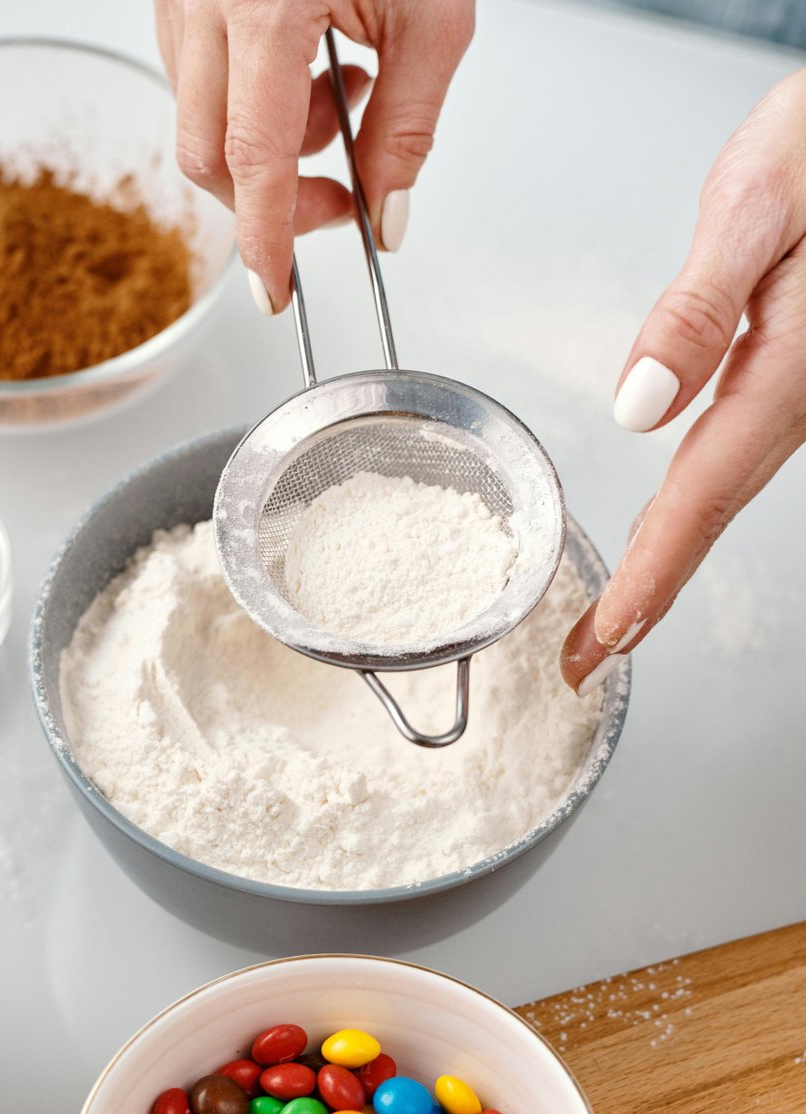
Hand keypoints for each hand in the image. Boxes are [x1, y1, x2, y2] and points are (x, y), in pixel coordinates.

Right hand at [154, 0, 473, 312]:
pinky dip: (251, 105)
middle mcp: (206, 0)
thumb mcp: (432, 15)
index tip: (274, 289)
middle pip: (208, 156)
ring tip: (342, 98)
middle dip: (270, 198)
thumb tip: (391, 215)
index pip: (253, 159)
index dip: (264, 238)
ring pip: (200, 121)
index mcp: (266, 4)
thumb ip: (410, 125)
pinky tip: (306, 72)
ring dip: (269, 145)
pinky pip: (197, 81)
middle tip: (341, 195)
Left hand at [562, 69, 805, 696]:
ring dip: (671, 552)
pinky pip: (746, 453)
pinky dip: (698, 501)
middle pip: (713, 510)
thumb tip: (640, 406)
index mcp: (790, 363)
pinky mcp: (804, 371)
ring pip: (730, 488)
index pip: (701, 495)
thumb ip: (701, 307)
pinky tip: (674, 521)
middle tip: (590, 651)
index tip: (603, 640)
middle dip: (650, 589)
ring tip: (621, 609)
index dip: (649, 578)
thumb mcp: (760, 201)